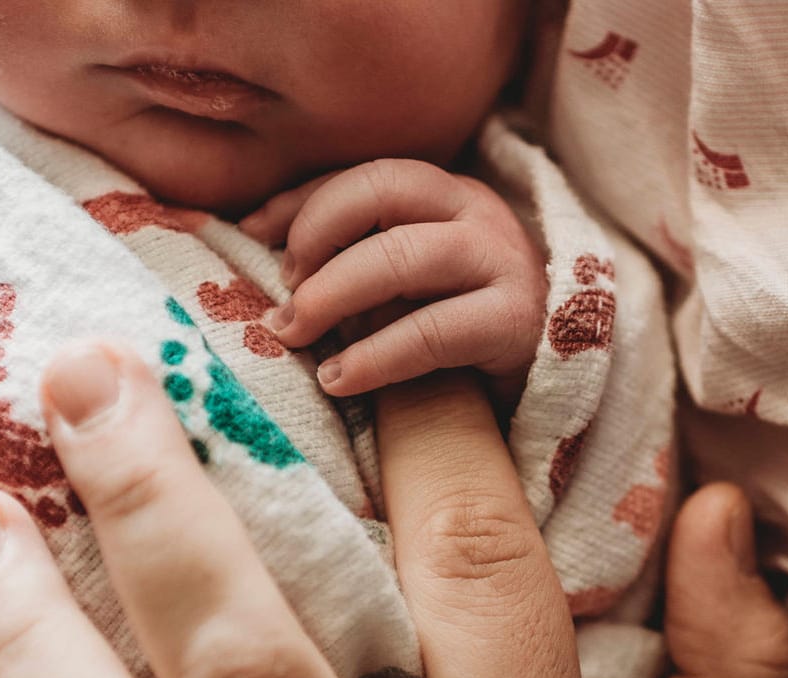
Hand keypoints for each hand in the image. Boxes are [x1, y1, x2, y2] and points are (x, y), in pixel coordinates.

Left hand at [239, 159, 547, 398]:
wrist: (536, 393)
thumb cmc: (453, 340)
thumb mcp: (397, 287)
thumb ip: (346, 259)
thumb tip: (254, 234)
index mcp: (447, 195)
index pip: (364, 173)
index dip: (300, 200)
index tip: (250, 234)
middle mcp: (479, 213)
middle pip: (383, 188)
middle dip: (316, 235)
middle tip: (282, 294)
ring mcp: (504, 264)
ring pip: (402, 255)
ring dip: (333, 294)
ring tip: (294, 333)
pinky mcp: (516, 324)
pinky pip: (429, 332)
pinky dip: (373, 357)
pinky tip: (337, 380)